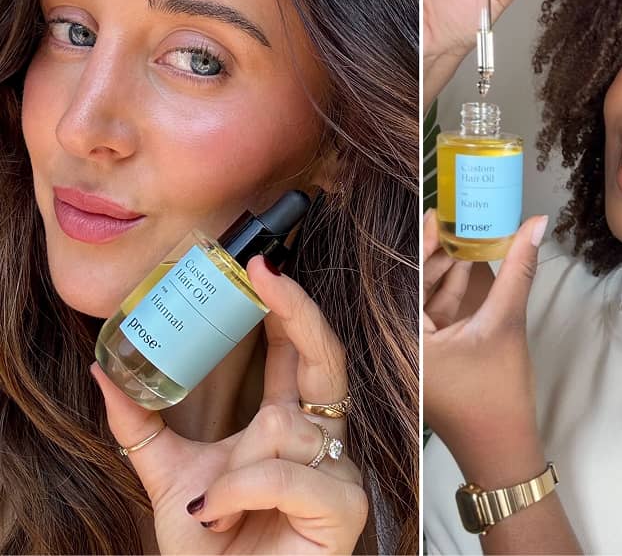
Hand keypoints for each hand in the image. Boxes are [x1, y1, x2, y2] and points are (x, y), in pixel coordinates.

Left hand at [91, 256, 367, 555]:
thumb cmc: (212, 553)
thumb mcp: (167, 480)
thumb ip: (140, 428)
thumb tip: (105, 370)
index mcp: (285, 426)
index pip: (296, 354)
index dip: (287, 307)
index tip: (259, 266)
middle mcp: (318, 441)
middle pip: (325, 359)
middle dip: (299, 310)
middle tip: (265, 271)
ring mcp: (338, 473)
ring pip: (284, 427)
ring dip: (235, 468)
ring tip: (211, 507)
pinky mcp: (345, 508)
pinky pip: (288, 470)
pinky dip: (246, 489)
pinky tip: (226, 513)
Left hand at [423, 210, 546, 481]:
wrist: (503, 452)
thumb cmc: (497, 396)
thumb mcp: (506, 323)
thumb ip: (518, 269)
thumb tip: (536, 223)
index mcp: (405, 337)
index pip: (409, 274)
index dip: (424, 240)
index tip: (437, 210)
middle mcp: (400, 343)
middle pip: (414, 283)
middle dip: (437, 250)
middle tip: (456, 218)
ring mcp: (412, 353)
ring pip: (425, 297)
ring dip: (445, 269)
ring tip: (466, 236)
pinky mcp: (427, 359)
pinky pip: (433, 314)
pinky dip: (449, 292)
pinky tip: (469, 266)